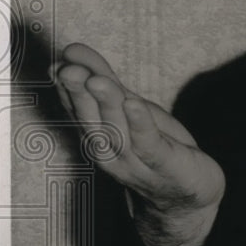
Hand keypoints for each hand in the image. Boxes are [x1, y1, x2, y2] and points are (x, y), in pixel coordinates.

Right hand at [55, 43, 224, 245]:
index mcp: (99, 136)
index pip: (78, 110)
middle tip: (68, 69)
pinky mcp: (164, 164)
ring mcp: (136, 161)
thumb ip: (104, 79)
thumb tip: (71, 49)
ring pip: (116, 130)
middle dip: (78, 94)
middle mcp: (110, 151)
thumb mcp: (130, 107)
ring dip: (106, 104)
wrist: (188, 196)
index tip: (57, 64)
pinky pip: (149, 144)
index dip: (66, 88)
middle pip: (92, 120)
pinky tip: (134, 105)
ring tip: (97, 80)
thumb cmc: (156, 147)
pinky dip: (140, 124)